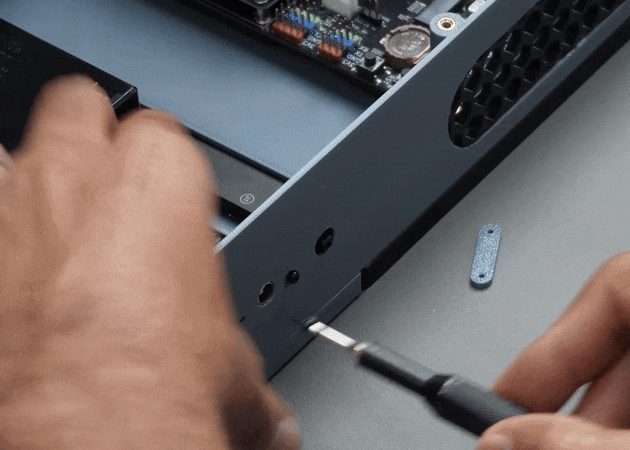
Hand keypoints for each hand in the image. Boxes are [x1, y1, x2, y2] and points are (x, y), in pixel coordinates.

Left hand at [0, 76, 300, 449]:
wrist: (88, 420)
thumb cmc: (161, 369)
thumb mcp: (232, 360)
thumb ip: (245, 369)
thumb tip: (270, 419)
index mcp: (160, 179)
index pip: (161, 130)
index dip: (164, 160)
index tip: (167, 195)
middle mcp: (79, 177)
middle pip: (77, 103)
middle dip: (87, 130)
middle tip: (101, 177)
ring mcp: (13, 207)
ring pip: (15, 152)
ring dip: (33, 182)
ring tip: (53, 228)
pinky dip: (2, 241)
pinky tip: (17, 280)